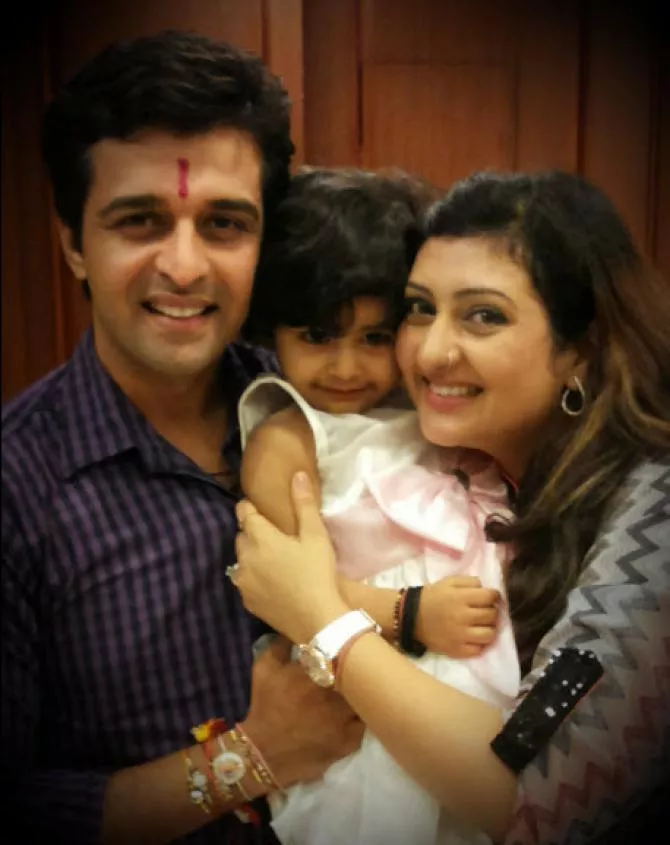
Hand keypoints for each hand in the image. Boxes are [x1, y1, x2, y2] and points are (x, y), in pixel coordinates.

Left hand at [235, 472, 349, 643]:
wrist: (317, 621)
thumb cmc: (317, 573)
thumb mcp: (315, 536)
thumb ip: (304, 504)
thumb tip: (296, 474)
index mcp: (259, 537)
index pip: (243, 512)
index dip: (250, 507)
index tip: (261, 508)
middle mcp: (244, 556)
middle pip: (242, 536)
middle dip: (253, 532)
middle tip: (274, 535)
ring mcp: (242, 581)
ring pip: (242, 559)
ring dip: (252, 555)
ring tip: (273, 559)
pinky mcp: (246, 601)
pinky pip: (245, 580)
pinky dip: (254, 576)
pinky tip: (272, 581)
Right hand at [242, 637, 364, 786]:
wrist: (262, 753)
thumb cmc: (263, 706)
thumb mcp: (264, 668)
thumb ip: (281, 644)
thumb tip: (296, 629)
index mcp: (317, 672)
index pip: (345, 653)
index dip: (350, 652)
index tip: (349, 649)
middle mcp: (335, 694)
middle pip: (360, 678)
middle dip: (358, 673)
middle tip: (357, 670)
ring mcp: (344, 720)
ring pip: (366, 701)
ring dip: (363, 696)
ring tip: (361, 692)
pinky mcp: (349, 743)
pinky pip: (365, 726)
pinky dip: (361, 719)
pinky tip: (354, 715)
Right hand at [415, 575, 499, 657]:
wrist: (412, 618)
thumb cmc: (433, 597)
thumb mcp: (449, 582)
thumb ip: (470, 581)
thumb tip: (487, 589)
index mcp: (461, 598)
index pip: (490, 597)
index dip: (493, 595)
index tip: (489, 597)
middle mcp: (463, 617)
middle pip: (492, 615)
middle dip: (491, 611)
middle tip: (484, 610)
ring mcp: (461, 636)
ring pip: (490, 635)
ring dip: (489, 628)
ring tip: (482, 625)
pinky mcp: (457, 650)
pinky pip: (479, 650)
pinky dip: (479, 643)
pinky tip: (473, 637)